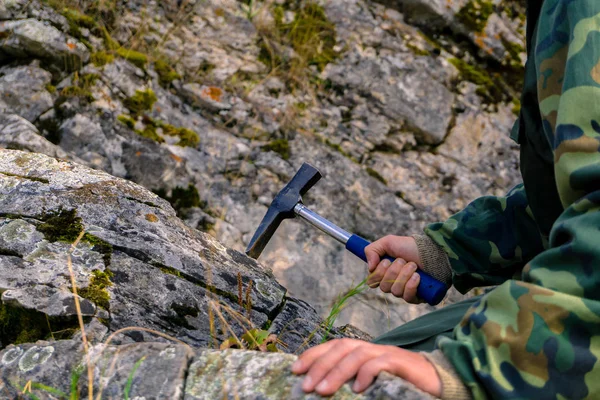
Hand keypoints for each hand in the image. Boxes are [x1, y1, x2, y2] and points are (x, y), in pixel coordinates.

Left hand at [291, 338, 441, 396]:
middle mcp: (372, 348)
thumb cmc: (401, 384)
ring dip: (337, 372)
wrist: (438, 382)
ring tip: (323, 391)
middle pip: (342, 347)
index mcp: (362, 352)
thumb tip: (321, 390)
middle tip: (305, 386)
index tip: (295, 370)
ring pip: (357, 354)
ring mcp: (387, 354)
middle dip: (320, 365)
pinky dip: (367, 374)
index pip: (333, 346)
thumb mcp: (371, 384)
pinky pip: (381, 363)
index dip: (313, 355)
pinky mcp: (402, 363)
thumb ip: (351, 382)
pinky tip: (357, 389)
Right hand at [365, 235, 422, 302]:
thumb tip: (370, 267)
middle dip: (394, 271)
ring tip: (413, 265)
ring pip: (396, 292)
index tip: (387, 261)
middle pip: (384, 287)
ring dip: (404, 275)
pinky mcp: (416, 298)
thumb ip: (372, 250)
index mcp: (384, 274)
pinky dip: (411, 285)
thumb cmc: (409, 247)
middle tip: (403, 260)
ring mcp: (404, 292)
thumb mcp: (387, 242)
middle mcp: (392, 285)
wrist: (431, 251)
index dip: (378, 273)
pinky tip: (418, 276)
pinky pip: (408, 297)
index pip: (372, 282)